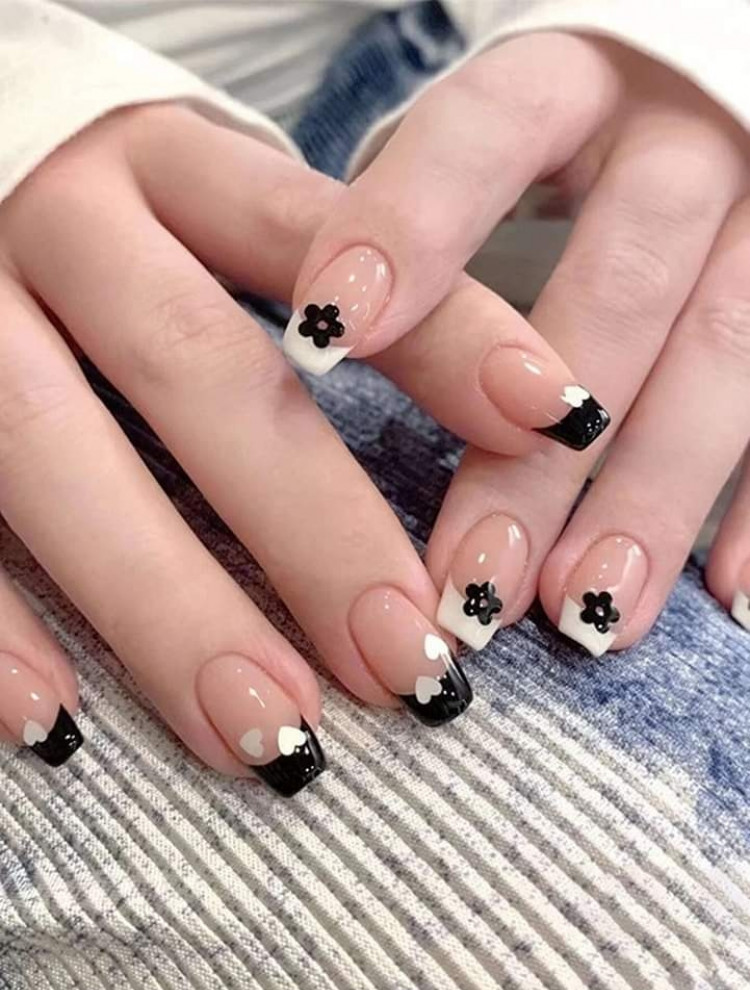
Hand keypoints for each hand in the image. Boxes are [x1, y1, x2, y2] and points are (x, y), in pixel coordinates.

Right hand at [0, 104, 488, 792]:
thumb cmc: (131, 216)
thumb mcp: (229, 209)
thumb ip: (342, 291)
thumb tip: (526, 421)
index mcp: (172, 167)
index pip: (324, 239)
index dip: (441, 329)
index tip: (561, 421)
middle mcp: (67, 226)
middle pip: (193, 367)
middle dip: (305, 524)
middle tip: (409, 661)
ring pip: (52, 453)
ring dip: (163, 602)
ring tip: (271, 730)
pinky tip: (58, 724)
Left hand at [291, 33, 749, 653]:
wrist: (694, 96)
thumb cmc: (555, 141)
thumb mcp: (487, 144)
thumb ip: (421, 220)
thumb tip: (327, 345)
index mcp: (574, 82)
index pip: (487, 133)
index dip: (409, 230)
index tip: (324, 339)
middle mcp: (684, 140)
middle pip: (618, 290)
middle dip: (538, 454)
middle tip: (473, 586)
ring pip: (727, 355)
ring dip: (653, 498)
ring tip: (587, 615)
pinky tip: (727, 598)